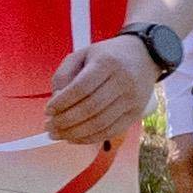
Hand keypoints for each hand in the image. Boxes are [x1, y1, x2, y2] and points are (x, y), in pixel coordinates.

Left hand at [45, 33, 158, 147]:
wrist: (144, 55)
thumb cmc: (107, 56)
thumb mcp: (83, 54)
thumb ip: (64, 74)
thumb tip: (55, 100)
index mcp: (107, 62)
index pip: (81, 88)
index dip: (62, 102)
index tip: (48, 110)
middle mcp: (122, 81)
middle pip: (90, 108)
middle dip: (65, 121)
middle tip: (49, 127)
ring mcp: (132, 99)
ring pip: (100, 123)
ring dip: (75, 133)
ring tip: (58, 134)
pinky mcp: (136, 113)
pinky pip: (111, 131)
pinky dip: (90, 139)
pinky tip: (74, 138)